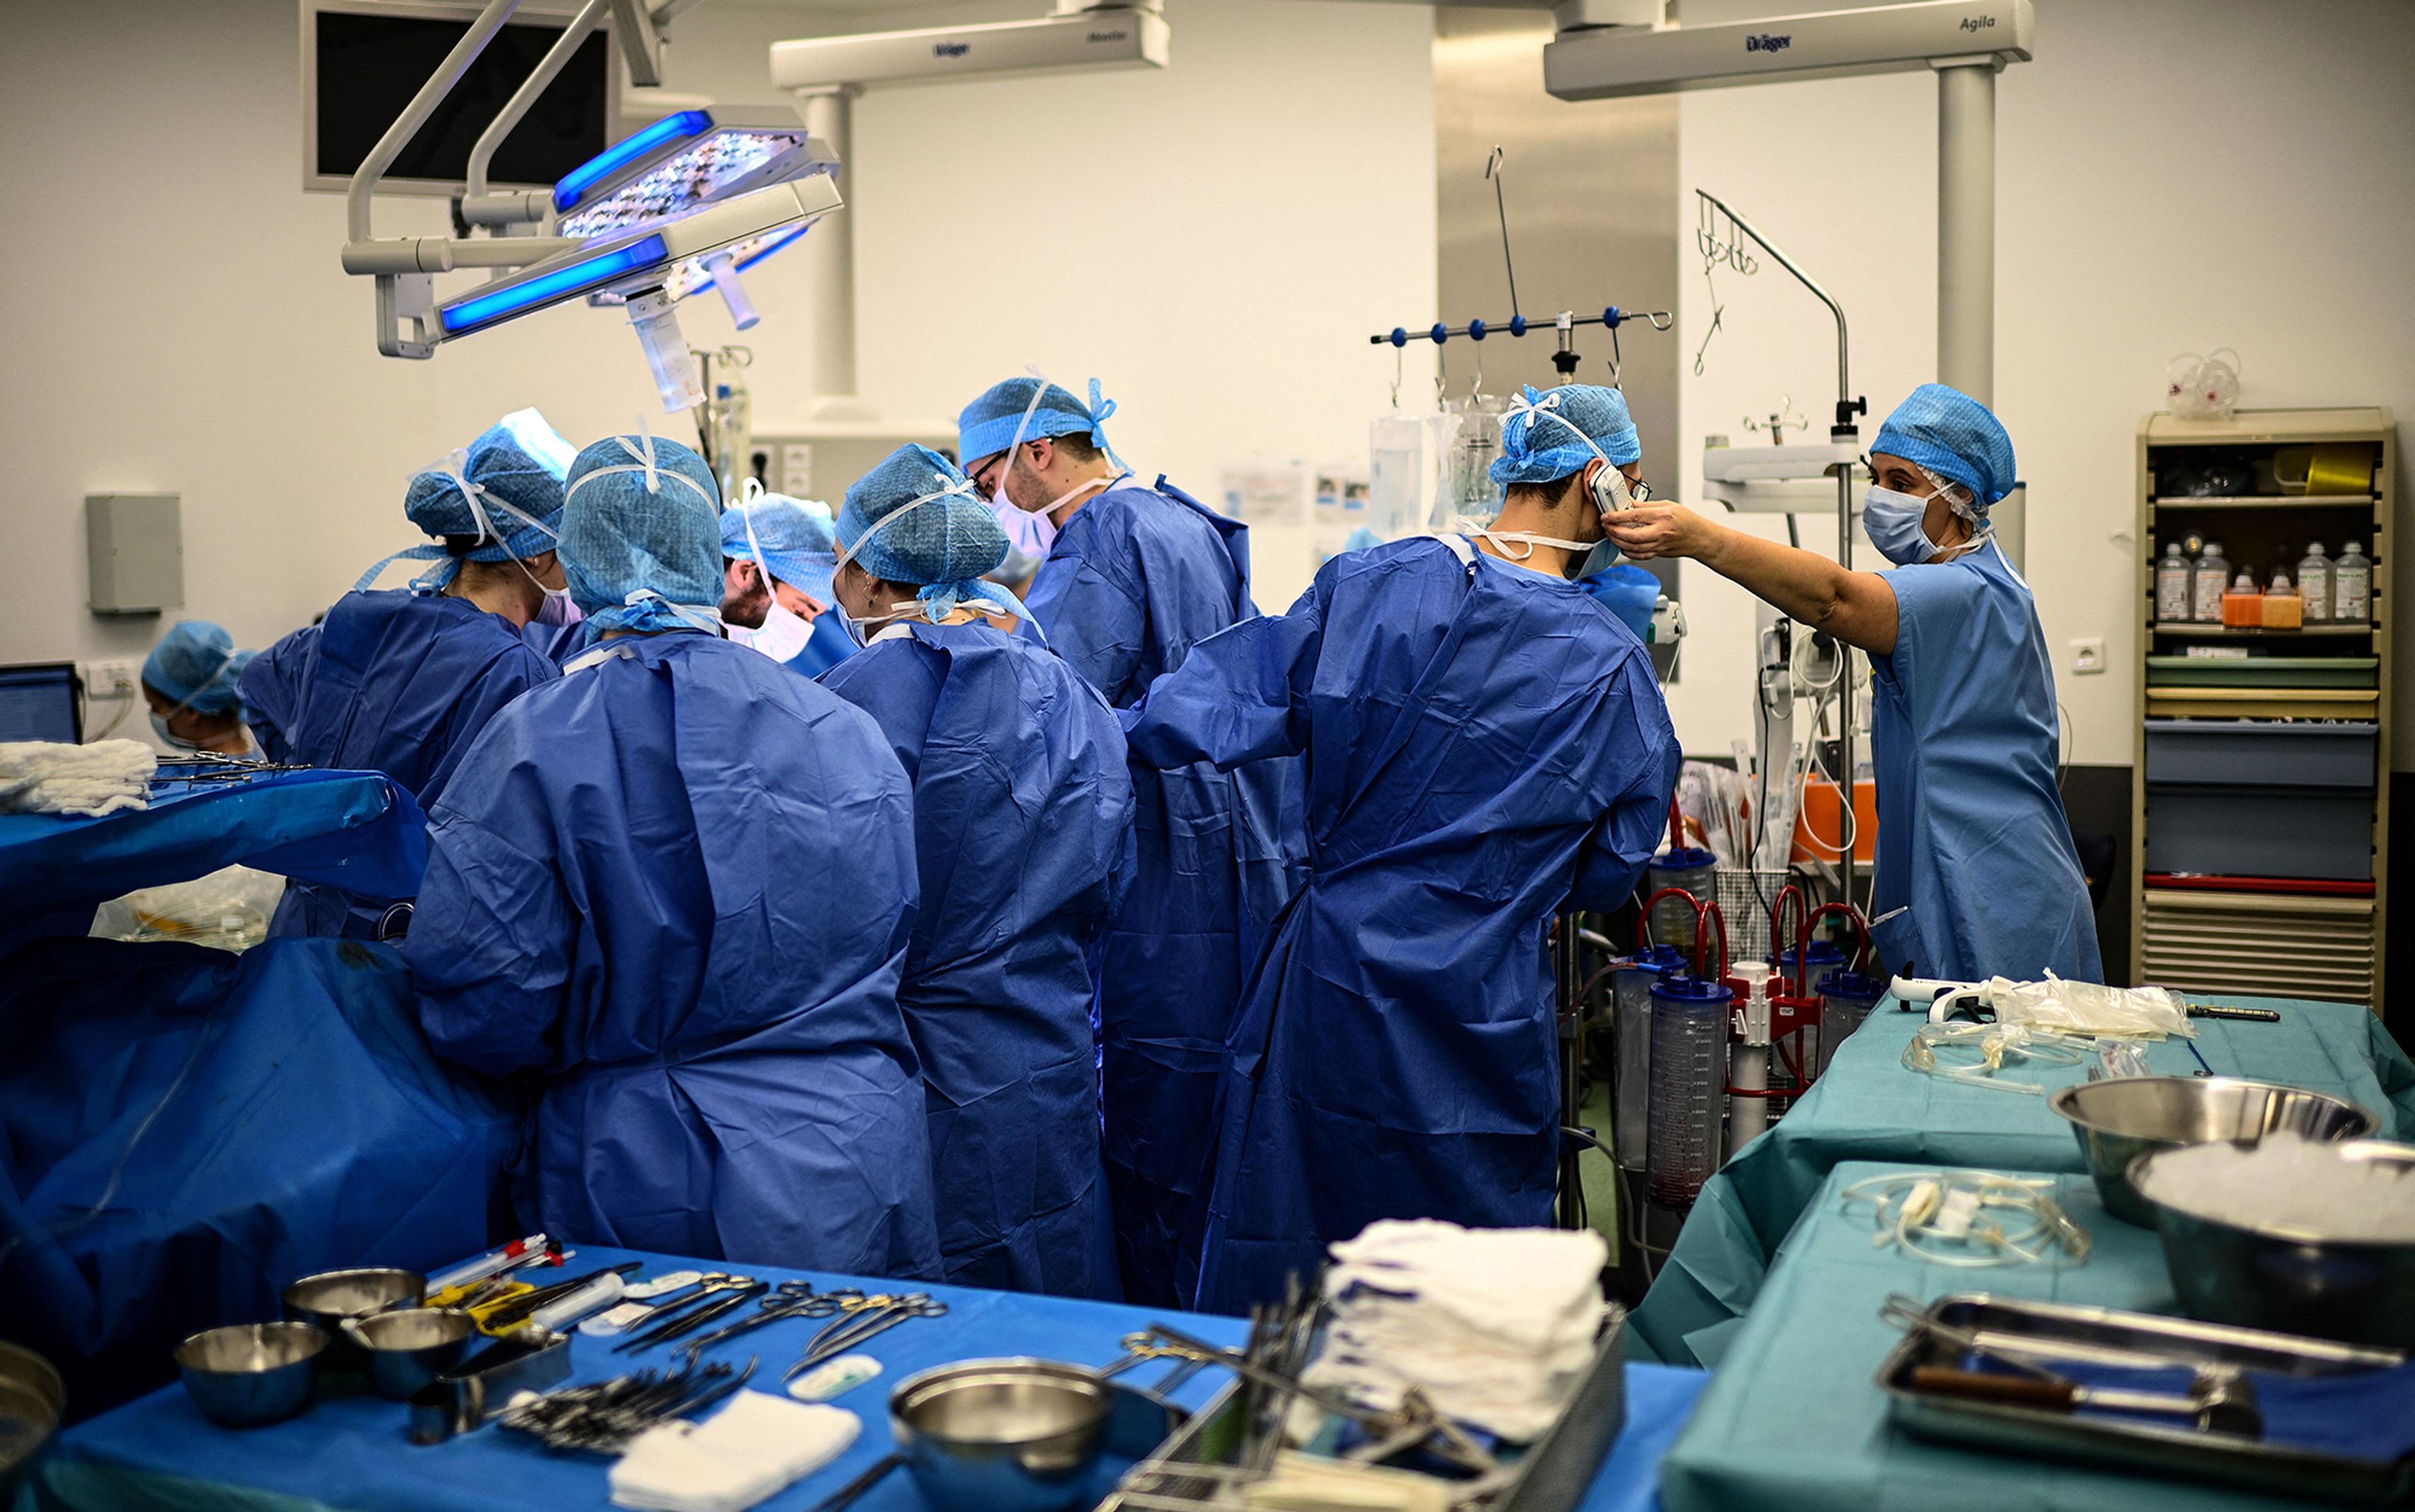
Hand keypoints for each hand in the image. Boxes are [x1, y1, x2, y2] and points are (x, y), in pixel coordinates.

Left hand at [1604, 501, 1721, 562]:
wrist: (1699, 538)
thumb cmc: (1686, 521)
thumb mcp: (1667, 505)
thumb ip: (1646, 506)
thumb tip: (1628, 503)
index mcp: (1662, 516)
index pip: (1635, 515)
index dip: (1617, 516)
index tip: (1607, 515)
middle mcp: (1660, 531)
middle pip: (1631, 535)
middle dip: (1614, 531)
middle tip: (1606, 526)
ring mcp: (1659, 544)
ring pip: (1633, 547)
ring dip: (1618, 542)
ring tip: (1611, 535)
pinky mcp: (1658, 553)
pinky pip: (1639, 556)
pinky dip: (1628, 552)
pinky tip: (1622, 546)